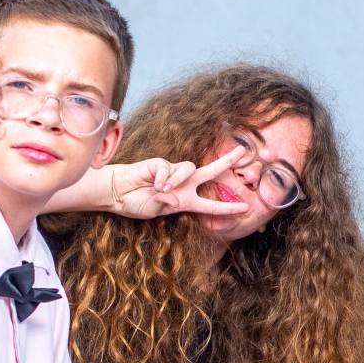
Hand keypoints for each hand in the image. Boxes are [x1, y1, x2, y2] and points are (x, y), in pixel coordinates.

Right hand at [108, 148, 251, 219]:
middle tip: (244, 151)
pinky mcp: (160, 164)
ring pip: (189, 168)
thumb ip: (167, 205)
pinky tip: (153, 184)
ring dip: (178, 180)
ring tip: (162, 189)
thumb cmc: (136, 204)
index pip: (210, 205)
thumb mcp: (155, 211)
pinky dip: (162, 177)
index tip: (245, 208)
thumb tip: (177, 199)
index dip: (227, 207)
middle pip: (210, 171)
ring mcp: (172, 173)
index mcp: (186, 201)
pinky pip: (167, 168)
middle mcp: (183, 185)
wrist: (117, 193)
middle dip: (227, 161)